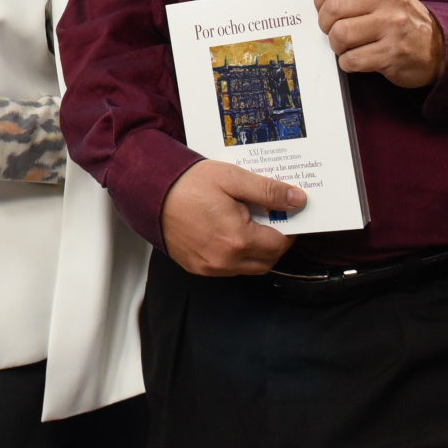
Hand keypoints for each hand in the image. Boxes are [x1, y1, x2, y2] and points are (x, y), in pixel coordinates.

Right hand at [161, 160, 303, 275]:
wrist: (150, 192)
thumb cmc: (188, 183)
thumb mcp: (232, 178)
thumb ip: (268, 190)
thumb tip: (298, 200)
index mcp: (237, 239)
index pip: (281, 243)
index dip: (288, 228)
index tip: (283, 213)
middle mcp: (225, 260)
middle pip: (268, 260)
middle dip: (274, 241)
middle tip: (268, 217)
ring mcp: (210, 267)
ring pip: (250, 267)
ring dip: (257, 250)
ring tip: (247, 223)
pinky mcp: (197, 267)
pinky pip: (229, 268)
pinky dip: (237, 255)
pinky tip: (229, 233)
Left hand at [297, 0, 444, 87]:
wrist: (437, 47)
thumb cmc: (397, 18)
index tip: (323, 8)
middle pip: (331, 7)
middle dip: (325, 24)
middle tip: (334, 31)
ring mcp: (392, 25)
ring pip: (339, 34)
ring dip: (336, 46)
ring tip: (348, 46)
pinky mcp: (393, 53)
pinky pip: (351, 60)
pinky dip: (348, 63)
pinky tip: (358, 59)